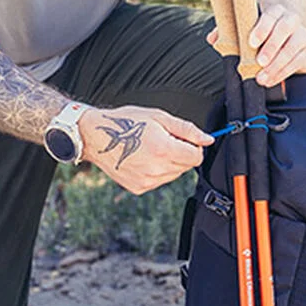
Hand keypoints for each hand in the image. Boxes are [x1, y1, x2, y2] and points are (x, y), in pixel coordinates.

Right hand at [79, 105, 212, 194]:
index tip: (182, 139)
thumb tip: (208, 139)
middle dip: (181, 153)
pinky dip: (157, 171)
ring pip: (174, 175)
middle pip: (186, 166)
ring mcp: (148, 181)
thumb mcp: (159, 117)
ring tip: (151, 149)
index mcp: (164, 149)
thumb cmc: (126, 122)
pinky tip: (143, 159)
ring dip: (170, 163)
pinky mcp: (140, 187)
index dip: (193, 146)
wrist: (97, 137)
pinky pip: (160, 181)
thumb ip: (187, 130)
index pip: (197, 156)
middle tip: (162, 140)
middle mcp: (157, 169)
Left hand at [207, 5, 305, 86]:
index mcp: (276, 12)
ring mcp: (303, 37)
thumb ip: (230, 33)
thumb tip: (212, 39)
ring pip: (294, 47)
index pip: (271, 14)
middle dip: (272, 46)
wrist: (282, 53)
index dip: (262, 28)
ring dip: (277, 64)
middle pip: (286, 28)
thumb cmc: (259, 41)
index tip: (251, 42)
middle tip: (259, 61)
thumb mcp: (244, 34)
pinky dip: (284, 73)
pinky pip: (299, 63)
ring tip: (262, 77)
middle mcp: (292, 21)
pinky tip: (270, 81)